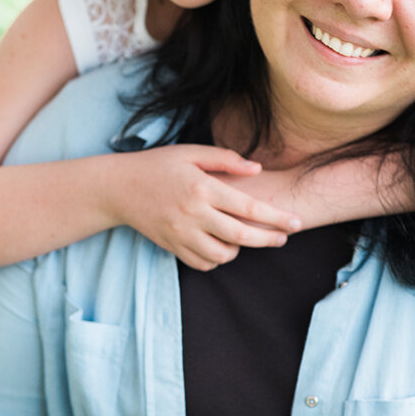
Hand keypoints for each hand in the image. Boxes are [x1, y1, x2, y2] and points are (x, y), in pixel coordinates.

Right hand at [110, 144, 301, 269]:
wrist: (118, 188)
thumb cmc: (159, 165)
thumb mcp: (191, 153)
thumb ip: (226, 160)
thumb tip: (257, 169)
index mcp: (202, 187)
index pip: (248, 207)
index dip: (276, 217)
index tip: (296, 223)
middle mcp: (193, 213)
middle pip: (241, 236)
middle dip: (268, 239)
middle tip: (283, 238)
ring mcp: (181, 233)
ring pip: (223, 255)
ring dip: (239, 249)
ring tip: (242, 236)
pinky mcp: (172, 247)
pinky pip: (203, 263)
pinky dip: (217, 258)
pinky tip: (220, 245)